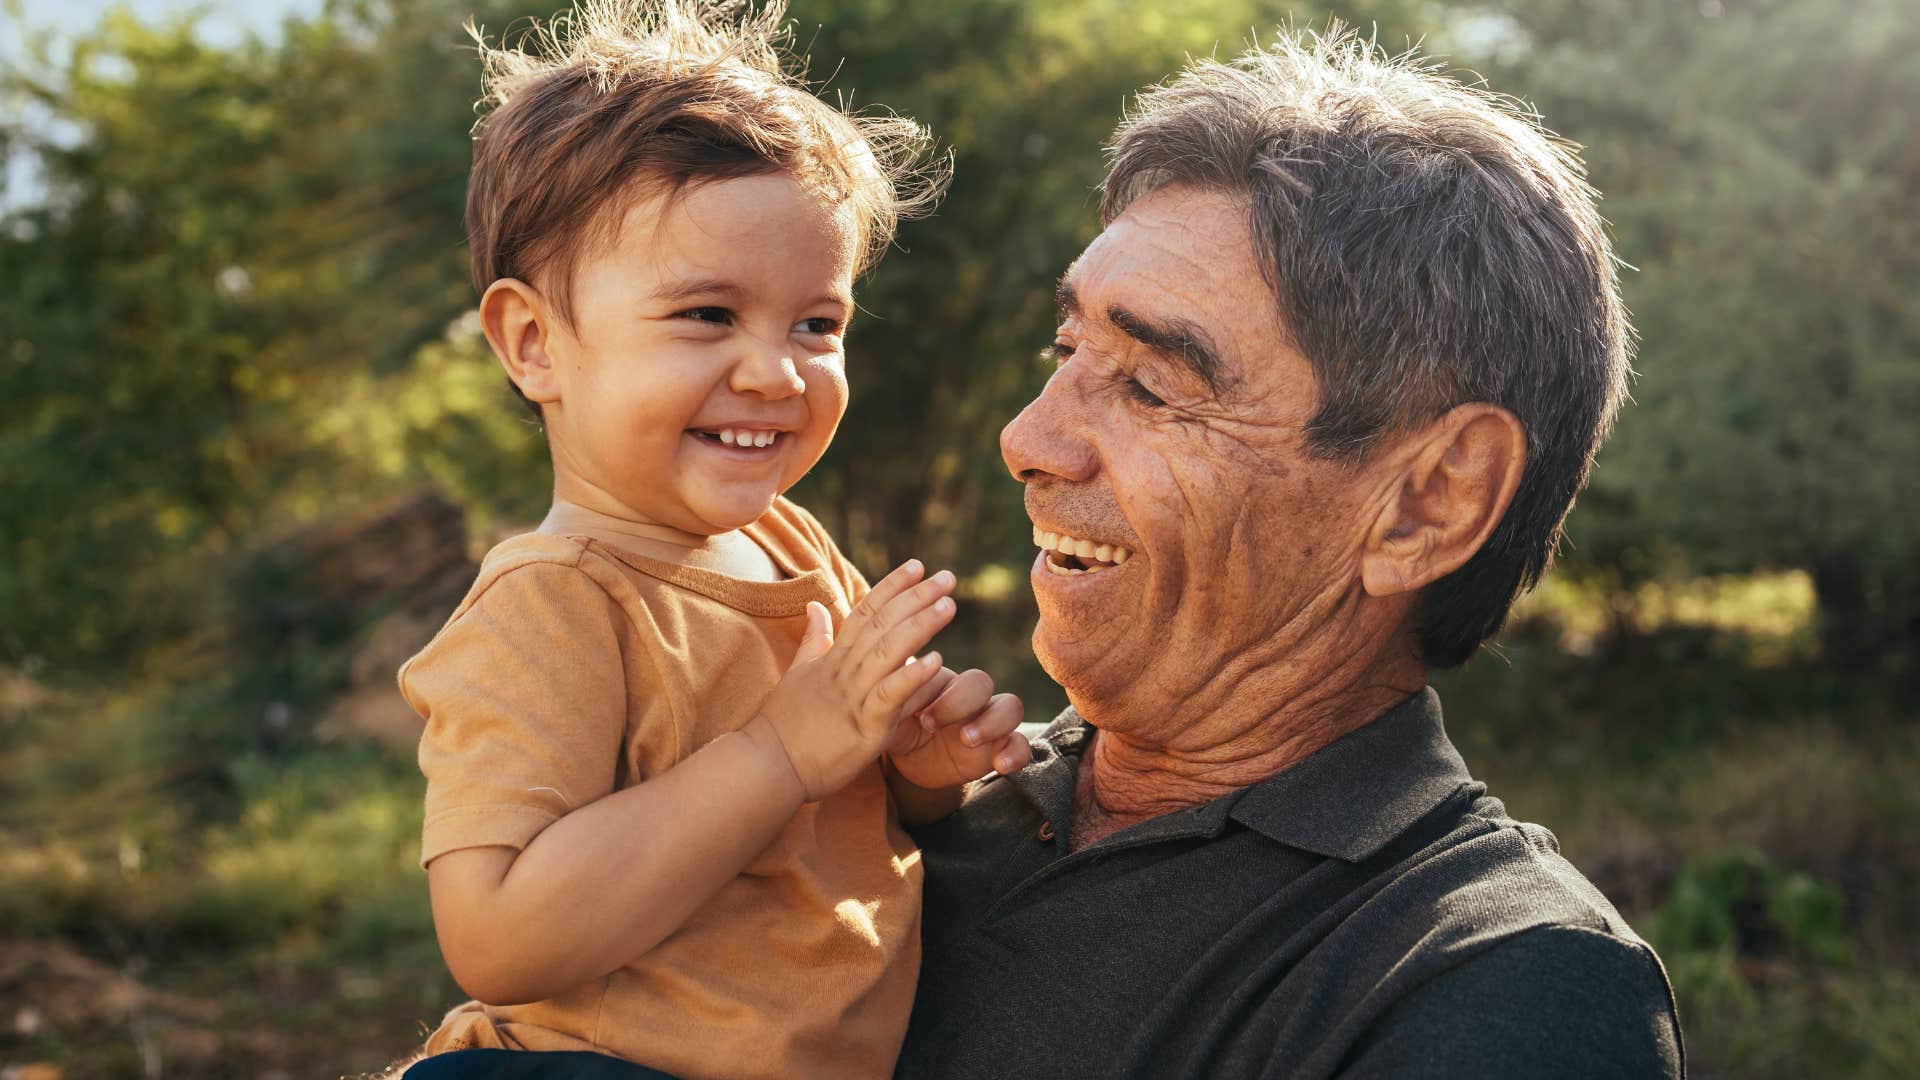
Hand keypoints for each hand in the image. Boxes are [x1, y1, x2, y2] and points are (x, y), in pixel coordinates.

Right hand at [750, 560, 956, 801]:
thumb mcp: (798, 673)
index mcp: (833, 659)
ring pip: (889, 652)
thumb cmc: (782, 725)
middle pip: (883, 623)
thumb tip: (815, 607)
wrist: (766, 765)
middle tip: (948, 576)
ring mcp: (853, 696)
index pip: (866, 612)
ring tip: (949, 605)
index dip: (893, 586)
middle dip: (916, 597)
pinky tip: (938, 661)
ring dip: (921, 626)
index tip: (918, 565)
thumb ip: (814, 640)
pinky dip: (912, 676)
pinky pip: (890, 695)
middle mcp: (845, 671)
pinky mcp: (863, 726)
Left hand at [886, 667, 1030, 790]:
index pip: (944, 671)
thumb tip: (891, 672)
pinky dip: (1017, 753)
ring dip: (992, 722)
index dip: (935, 690)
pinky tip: (1000, 765)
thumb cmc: (896, 728)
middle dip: (959, 702)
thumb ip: (889, 696)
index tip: (916, 714)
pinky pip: (1021, 745)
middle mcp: (967, 697)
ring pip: (1010, 707)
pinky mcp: (998, 749)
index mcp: (940, 682)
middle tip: (930, 725)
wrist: (907, 763)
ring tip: (967, 740)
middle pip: (981, 683)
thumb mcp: (886, 714)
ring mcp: (987, 721)